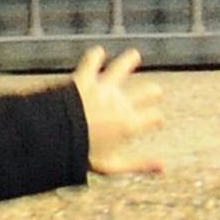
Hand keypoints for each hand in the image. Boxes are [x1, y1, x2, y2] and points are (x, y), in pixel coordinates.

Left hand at [74, 46, 164, 174]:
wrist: (55, 138)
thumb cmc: (82, 156)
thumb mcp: (113, 166)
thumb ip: (139, 164)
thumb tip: (164, 168)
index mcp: (129, 125)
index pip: (154, 117)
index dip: (157, 118)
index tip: (157, 119)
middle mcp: (120, 103)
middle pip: (147, 91)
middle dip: (153, 92)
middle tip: (155, 91)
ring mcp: (103, 89)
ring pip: (122, 68)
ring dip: (129, 61)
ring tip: (134, 55)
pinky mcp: (84, 79)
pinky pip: (92, 62)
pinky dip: (96, 56)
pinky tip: (99, 52)